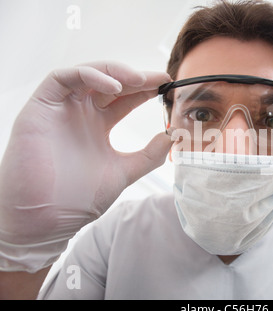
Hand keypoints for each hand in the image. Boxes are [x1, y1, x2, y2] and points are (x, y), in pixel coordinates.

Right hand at [0, 62, 172, 271]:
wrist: (47, 218)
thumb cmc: (79, 198)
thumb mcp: (124, 172)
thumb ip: (148, 155)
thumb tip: (173, 137)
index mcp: (98, 126)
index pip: (125, 99)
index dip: (145, 90)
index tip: (167, 86)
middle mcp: (81, 114)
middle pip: (111, 83)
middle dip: (136, 78)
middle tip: (160, 78)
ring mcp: (61, 109)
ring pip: (88, 74)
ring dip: (115, 71)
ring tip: (140, 80)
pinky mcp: (41, 106)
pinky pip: (63, 78)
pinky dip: (89, 76)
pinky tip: (113, 86)